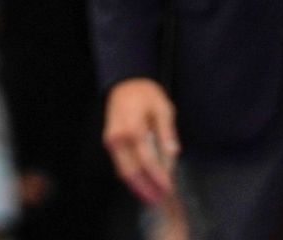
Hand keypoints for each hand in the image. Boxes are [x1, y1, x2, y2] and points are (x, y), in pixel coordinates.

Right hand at [103, 77, 181, 204]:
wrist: (125, 83)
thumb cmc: (146, 94)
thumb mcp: (163, 108)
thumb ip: (167, 133)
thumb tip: (173, 154)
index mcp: (133, 128)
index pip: (147, 160)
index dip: (158, 177)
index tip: (168, 187)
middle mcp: (119, 137)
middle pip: (131, 171)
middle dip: (146, 188)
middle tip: (159, 199)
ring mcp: (111, 140)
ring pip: (123, 171)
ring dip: (136, 186)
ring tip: (151, 196)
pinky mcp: (109, 142)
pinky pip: (119, 164)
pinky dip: (130, 176)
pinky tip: (141, 183)